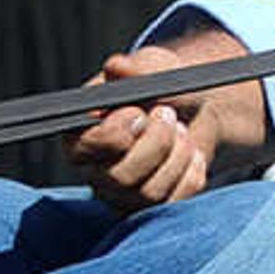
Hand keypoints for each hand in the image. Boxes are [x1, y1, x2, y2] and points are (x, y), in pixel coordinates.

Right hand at [66, 27, 269, 209]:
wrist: (194, 109)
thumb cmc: (162, 87)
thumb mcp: (153, 68)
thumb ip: (135, 68)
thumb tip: (118, 67)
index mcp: (80, 134)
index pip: (88, 147)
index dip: (119, 132)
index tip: (140, 111)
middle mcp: (94, 169)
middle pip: (120, 177)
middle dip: (157, 143)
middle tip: (170, 116)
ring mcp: (122, 193)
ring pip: (149, 194)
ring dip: (177, 157)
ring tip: (182, 131)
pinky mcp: (150, 206)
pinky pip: (174, 202)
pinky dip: (191, 174)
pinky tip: (191, 153)